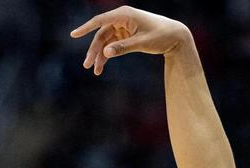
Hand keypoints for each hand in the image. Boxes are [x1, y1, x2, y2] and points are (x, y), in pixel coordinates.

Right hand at [70, 6, 192, 75]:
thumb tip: (106, 53)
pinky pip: (113, 44)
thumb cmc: (161, 36)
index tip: (73, 35)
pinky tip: (103, 66)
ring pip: (106, 41)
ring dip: (100, 55)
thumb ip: (123, 48)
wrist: (176, 36)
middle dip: (94, 50)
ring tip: (96, 71)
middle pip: (101, 34)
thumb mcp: (142, 43)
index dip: (85, 28)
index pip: (100, 21)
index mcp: (124, 14)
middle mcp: (121, 18)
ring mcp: (123, 26)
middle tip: (87, 66)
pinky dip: (108, 54)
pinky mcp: (126, 34)